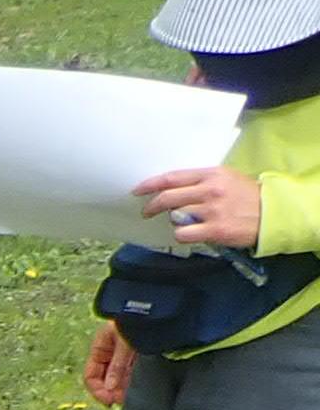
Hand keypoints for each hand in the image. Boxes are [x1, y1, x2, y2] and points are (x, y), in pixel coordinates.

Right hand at [84, 322, 135, 407]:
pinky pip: (132, 375)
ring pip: (119, 379)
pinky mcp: (138, 358)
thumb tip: (109, 388)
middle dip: (111, 392)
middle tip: (122, 400)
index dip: (97, 390)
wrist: (160, 306)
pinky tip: (138, 388)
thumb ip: (117, 366)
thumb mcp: (125, 342)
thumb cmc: (139, 318)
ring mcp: (124, 356)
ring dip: (123, 389)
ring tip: (131, 395)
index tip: (108, 400)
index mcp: (100, 347)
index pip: (91, 375)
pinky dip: (133, 383)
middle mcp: (110, 353)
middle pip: (105, 380)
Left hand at [137, 165, 261, 250]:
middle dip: (151, 206)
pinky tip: (191, 233)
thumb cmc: (247, 196)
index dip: (151, 184)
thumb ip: (201, 181)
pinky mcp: (214, 230)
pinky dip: (182, 235)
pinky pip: (183, 234)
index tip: (138, 190)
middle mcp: (209, 190)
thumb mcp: (227, 178)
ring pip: (174, 217)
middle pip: (168, 197)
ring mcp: (211, 211)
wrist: (272, 213)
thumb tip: (173, 187)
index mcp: (212, 174)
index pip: (172, 177)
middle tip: (146, 212)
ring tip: (186, 222)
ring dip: (174, 221)